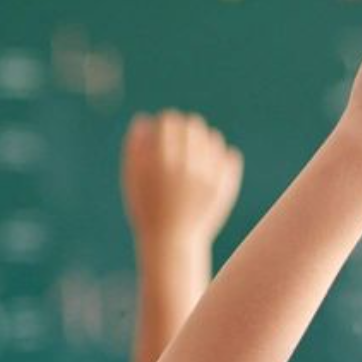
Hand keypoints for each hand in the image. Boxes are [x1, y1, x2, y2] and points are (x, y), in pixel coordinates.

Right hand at [122, 111, 243, 250]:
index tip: (165, 127)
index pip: (170, 122)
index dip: (167, 121)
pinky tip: (210, 162)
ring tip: (195, 150)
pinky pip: (229, 155)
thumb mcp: (132, 179)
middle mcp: (187, 166)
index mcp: (161, 161)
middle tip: (181, 136)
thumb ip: (136, 147)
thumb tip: (145, 119)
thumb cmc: (147, 208)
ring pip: (213, 138)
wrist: (172, 241)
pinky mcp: (225, 186)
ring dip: (203, 139)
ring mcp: (209, 176)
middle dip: (186, 127)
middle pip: (193, 126)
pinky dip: (220, 155)